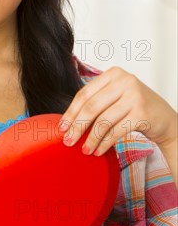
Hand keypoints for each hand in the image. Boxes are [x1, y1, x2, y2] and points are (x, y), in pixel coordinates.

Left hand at [58, 66, 177, 156]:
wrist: (164, 119)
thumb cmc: (135, 108)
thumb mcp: (116, 97)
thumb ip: (96, 101)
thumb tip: (67, 121)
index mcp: (113, 74)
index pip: (84, 93)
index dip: (71, 112)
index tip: (62, 127)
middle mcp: (125, 81)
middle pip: (91, 107)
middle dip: (77, 126)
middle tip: (68, 141)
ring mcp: (135, 96)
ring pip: (103, 121)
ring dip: (91, 139)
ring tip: (85, 150)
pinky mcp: (142, 113)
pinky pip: (116, 131)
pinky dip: (104, 143)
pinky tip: (98, 151)